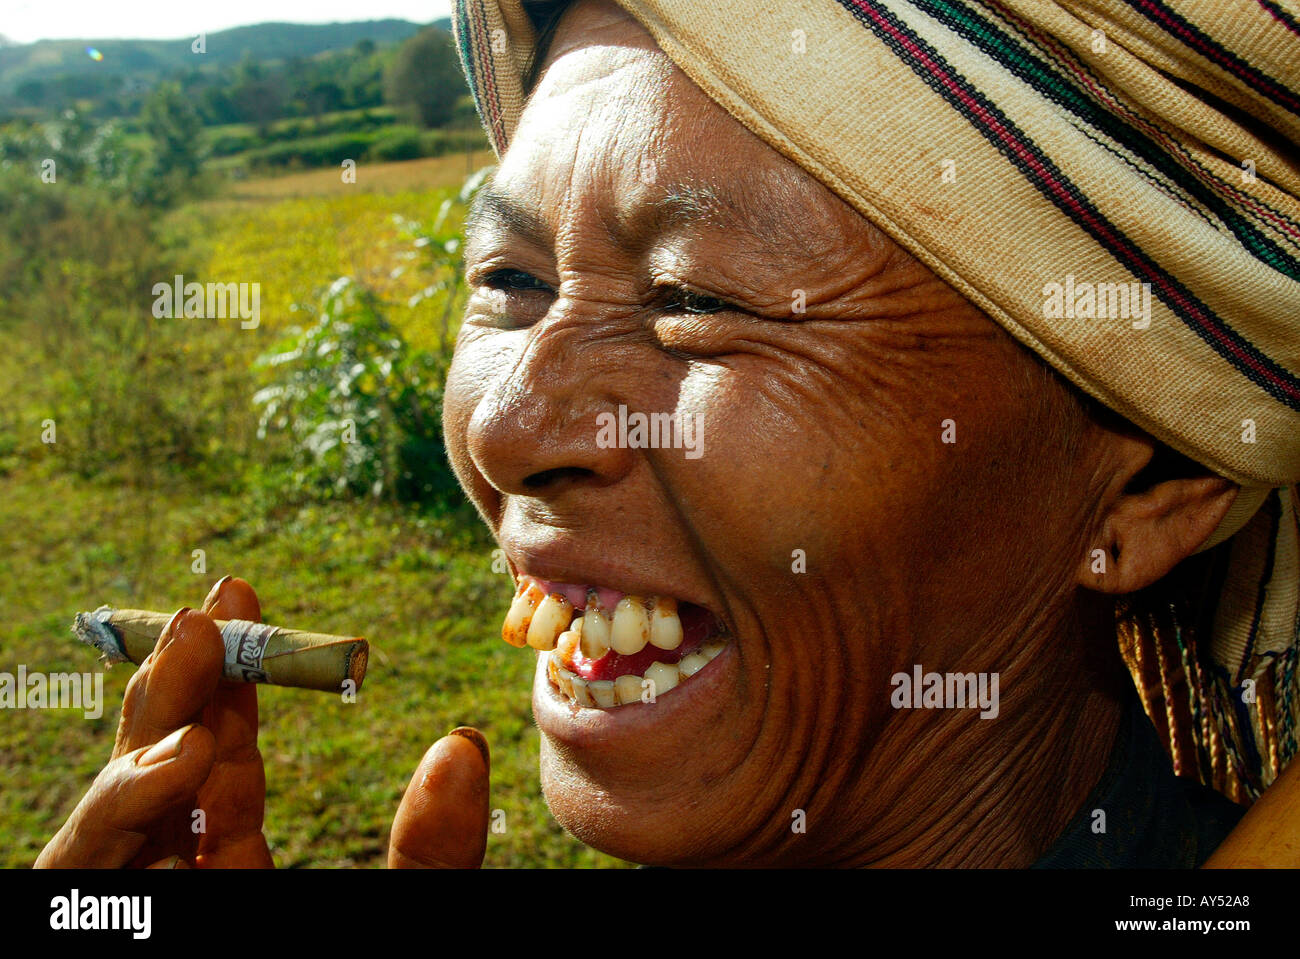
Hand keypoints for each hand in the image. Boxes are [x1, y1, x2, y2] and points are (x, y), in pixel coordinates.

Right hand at [36, 575, 491, 868]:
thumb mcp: (411, 912)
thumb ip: (434, 851)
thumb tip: (460, 745)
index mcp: (239, 872)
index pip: (218, 767)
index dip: (225, 683)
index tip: (242, 593)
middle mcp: (184, 882)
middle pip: (160, 773)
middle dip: (179, 683)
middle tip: (214, 603)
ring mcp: (144, 904)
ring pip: (114, 809)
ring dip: (147, 722)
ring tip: (197, 645)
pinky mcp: (106, 923)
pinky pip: (85, 872)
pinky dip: (120, 808)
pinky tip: (183, 753)